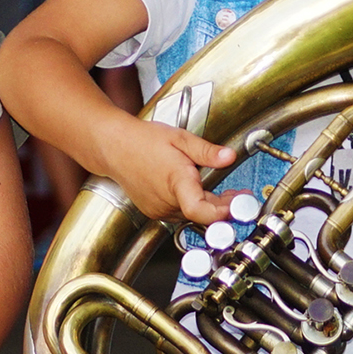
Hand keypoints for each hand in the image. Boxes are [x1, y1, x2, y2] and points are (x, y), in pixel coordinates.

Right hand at [97, 115, 236, 223]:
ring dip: (205, 204)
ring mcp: (158, 209)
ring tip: (211, 186)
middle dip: (222, 205)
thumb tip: (229, 157)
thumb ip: (207, 151)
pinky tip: (189, 188)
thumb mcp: (180, 138)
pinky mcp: (153, 211)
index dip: (223, 211)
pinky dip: (189, 204)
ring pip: (191, 214)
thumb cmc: (142, 141)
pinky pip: (179, 213)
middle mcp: (166, 201)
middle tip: (237, 194)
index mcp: (175, 182)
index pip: (200, 210)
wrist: (113, 147)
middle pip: (202, 213)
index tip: (239, 204)